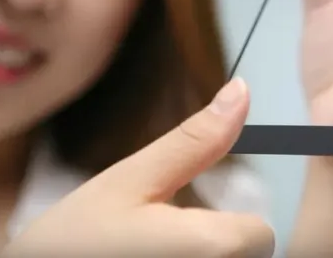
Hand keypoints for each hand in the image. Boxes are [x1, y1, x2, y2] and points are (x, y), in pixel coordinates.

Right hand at [2, 78, 273, 257]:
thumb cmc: (72, 238)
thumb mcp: (129, 179)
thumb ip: (193, 141)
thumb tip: (240, 92)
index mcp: (208, 248)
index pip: (260, 235)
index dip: (229, 224)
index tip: (185, 222)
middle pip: (248, 257)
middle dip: (215, 246)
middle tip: (158, 242)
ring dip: (202, 257)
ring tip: (150, 253)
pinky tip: (150, 257)